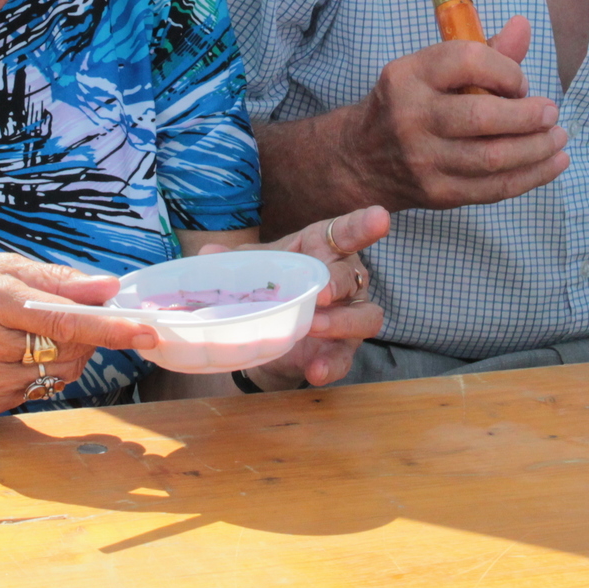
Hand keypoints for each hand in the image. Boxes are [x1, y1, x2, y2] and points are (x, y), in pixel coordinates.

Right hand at [0, 251, 157, 415]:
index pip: (60, 318)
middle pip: (67, 347)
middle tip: (81, 313)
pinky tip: (17, 350)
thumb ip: (53, 277)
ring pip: (61, 371)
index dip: (107, 326)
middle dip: (89, 332)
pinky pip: (42, 387)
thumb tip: (105, 286)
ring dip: (71, 350)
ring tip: (37, 329)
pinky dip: (45, 367)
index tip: (145, 330)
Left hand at [199, 206, 389, 389]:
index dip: (363, 224)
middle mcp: (346, 279)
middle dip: (338, 283)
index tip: (380, 216)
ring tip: (314, 326)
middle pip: (353, 276)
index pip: (346, 232)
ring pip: (366, 316)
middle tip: (321, 293)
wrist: (268, 331)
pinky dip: (332, 365)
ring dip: (342, 322)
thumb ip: (234, 260)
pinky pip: (345, 358)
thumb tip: (208, 254)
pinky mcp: (342, 349)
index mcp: (324, 249)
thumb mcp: (252, 267)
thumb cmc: (271, 283)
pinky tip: (315, 371)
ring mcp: (349, 316)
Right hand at [346, 16, 569, 210]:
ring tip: (559, 138)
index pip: (467, 61)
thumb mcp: (431, 69)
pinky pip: (494, 188)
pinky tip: (553, 163)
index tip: (521, 82)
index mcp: (409, 75)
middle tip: (552, 113)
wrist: (362, 158)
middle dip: (529, 115)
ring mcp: (423, 159)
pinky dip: (532, 176)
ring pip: (493, 157)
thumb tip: (524, 26)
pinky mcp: (438, 192)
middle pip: (482, 116)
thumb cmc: (409, 103)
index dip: (506, 69)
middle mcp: (411, 116)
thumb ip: (482, 51)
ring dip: (538, 148)